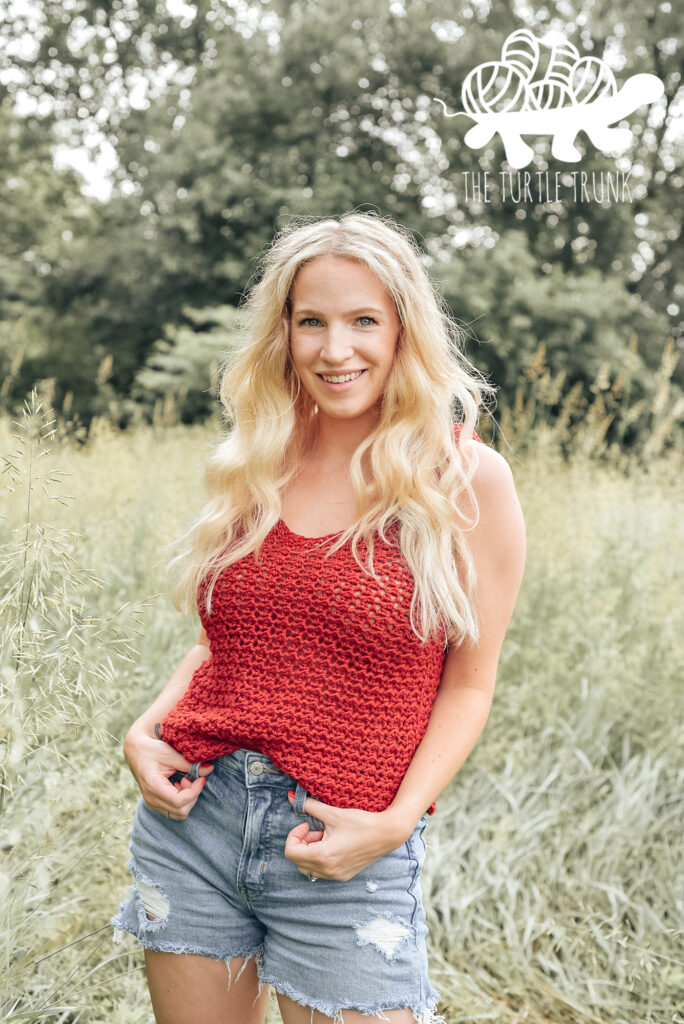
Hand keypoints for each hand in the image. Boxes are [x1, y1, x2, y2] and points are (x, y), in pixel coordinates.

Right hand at [123, 722, 213, 819]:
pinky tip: (179, 785)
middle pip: (181, 811)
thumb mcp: (171, 754)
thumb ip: (190, 764)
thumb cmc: (152, 750)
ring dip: (187, 799)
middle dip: (192, 796)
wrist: (136, 751)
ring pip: (178, 813)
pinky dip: (182, 800)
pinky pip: (173, 810)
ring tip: (184, 781)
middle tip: (191, 779)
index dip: (194, 792)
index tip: (200, 778)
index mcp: (153, 786)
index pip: (179, 801)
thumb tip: (209, 769)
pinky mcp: (154, 803)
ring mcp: (152, 803)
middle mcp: (151, 799)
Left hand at [284, 793, 411, 881]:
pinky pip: (322, 871)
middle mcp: (327, 870)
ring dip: (310, 852)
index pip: (291, 852)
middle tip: (315, 829)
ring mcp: (336, 875)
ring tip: (325, 835)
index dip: (294, 835)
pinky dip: (321, 858)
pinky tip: (333, 843)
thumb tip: (291, 797)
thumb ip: (309, 806)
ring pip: (309, 868)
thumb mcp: (332, 813)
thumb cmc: (361, 823)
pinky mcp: (343, 875)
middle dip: (302, 844)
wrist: (387, 834)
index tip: (306, 824)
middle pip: (298, 862)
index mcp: (322, 856)